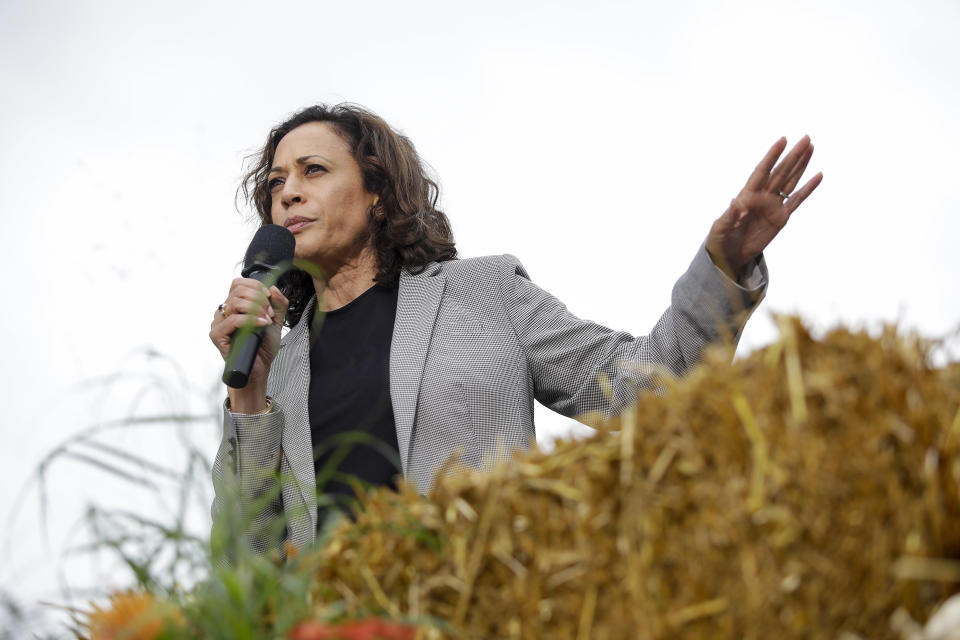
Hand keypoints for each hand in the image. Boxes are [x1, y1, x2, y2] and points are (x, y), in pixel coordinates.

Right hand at [209, 279, 288, 410]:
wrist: (259, 369)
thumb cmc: (263, 347)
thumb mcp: (276, 321)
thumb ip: (278, 304)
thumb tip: (273, 288)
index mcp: (235, 306)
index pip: (239, 283)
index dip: (256, 286)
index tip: (269, 297)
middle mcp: (224, 312)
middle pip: (238, 290)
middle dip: (259, 298)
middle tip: (270, 312)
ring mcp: (219, 323)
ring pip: (235, 302)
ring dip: (256, 308)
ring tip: (267, 320)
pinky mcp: (217, 335)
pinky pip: (232, 320)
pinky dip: (251, 320)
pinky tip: (263, 324)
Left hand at [706, 136, 822, 277]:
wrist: (728, 256)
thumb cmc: (720, 240)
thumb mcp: (720, 229)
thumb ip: (729, 217)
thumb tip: (735, 203)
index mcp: (747, 195)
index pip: (762, 171)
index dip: (772, 156)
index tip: (782, 140)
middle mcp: (762, 197)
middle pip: (780, 172)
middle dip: (793, 155)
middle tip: (806, 138)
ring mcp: (772, 206)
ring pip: (790, 181)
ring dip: (801, 165)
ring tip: (811, 148)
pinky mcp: (781, 218)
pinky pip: (797, 201)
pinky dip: (808, 189)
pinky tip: (818, 176)